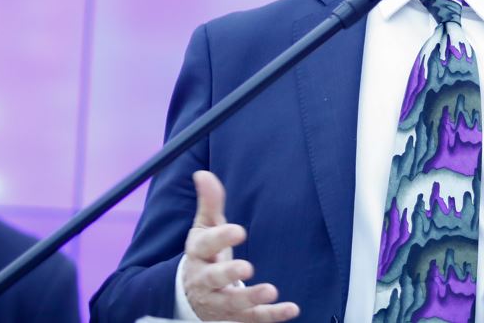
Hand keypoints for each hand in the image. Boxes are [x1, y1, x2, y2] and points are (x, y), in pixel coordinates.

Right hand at [182, 170, 299, 321]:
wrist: (192, 296)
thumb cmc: (204, 255)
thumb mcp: (204, 228)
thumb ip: (209, 203)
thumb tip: (203, 174)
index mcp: (198, 254)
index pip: (205, 245)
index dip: (221, 238)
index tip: (238, 230)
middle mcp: (205, 280)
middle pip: (213, 278)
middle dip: (228, 273)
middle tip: (246, 267)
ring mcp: (218, 301)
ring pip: (232, 303)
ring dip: (251, 298)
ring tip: (270, 290)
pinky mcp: (234, 317)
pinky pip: (253, 319)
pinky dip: (272, 316)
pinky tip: (291, 308)